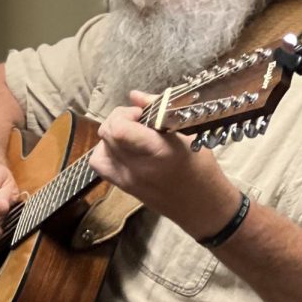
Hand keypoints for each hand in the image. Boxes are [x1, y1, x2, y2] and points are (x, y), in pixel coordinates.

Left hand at [90, 90, 240, 237]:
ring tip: (130, 136)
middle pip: (107, 134)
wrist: (202, 206)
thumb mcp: (188, 134)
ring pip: (100, 148)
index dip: (125, 114)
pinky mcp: (123, 187)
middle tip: (139, 122)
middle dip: (120, 119)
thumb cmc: (201, 168)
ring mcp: (127, 180)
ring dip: (111, 136)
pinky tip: (122, 150)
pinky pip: (99, 164)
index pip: (119, 130)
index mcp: (158, 151)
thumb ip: (160, 111)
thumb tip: (135, 95)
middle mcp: (138, 167)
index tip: (142, 114)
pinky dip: (105, 152)